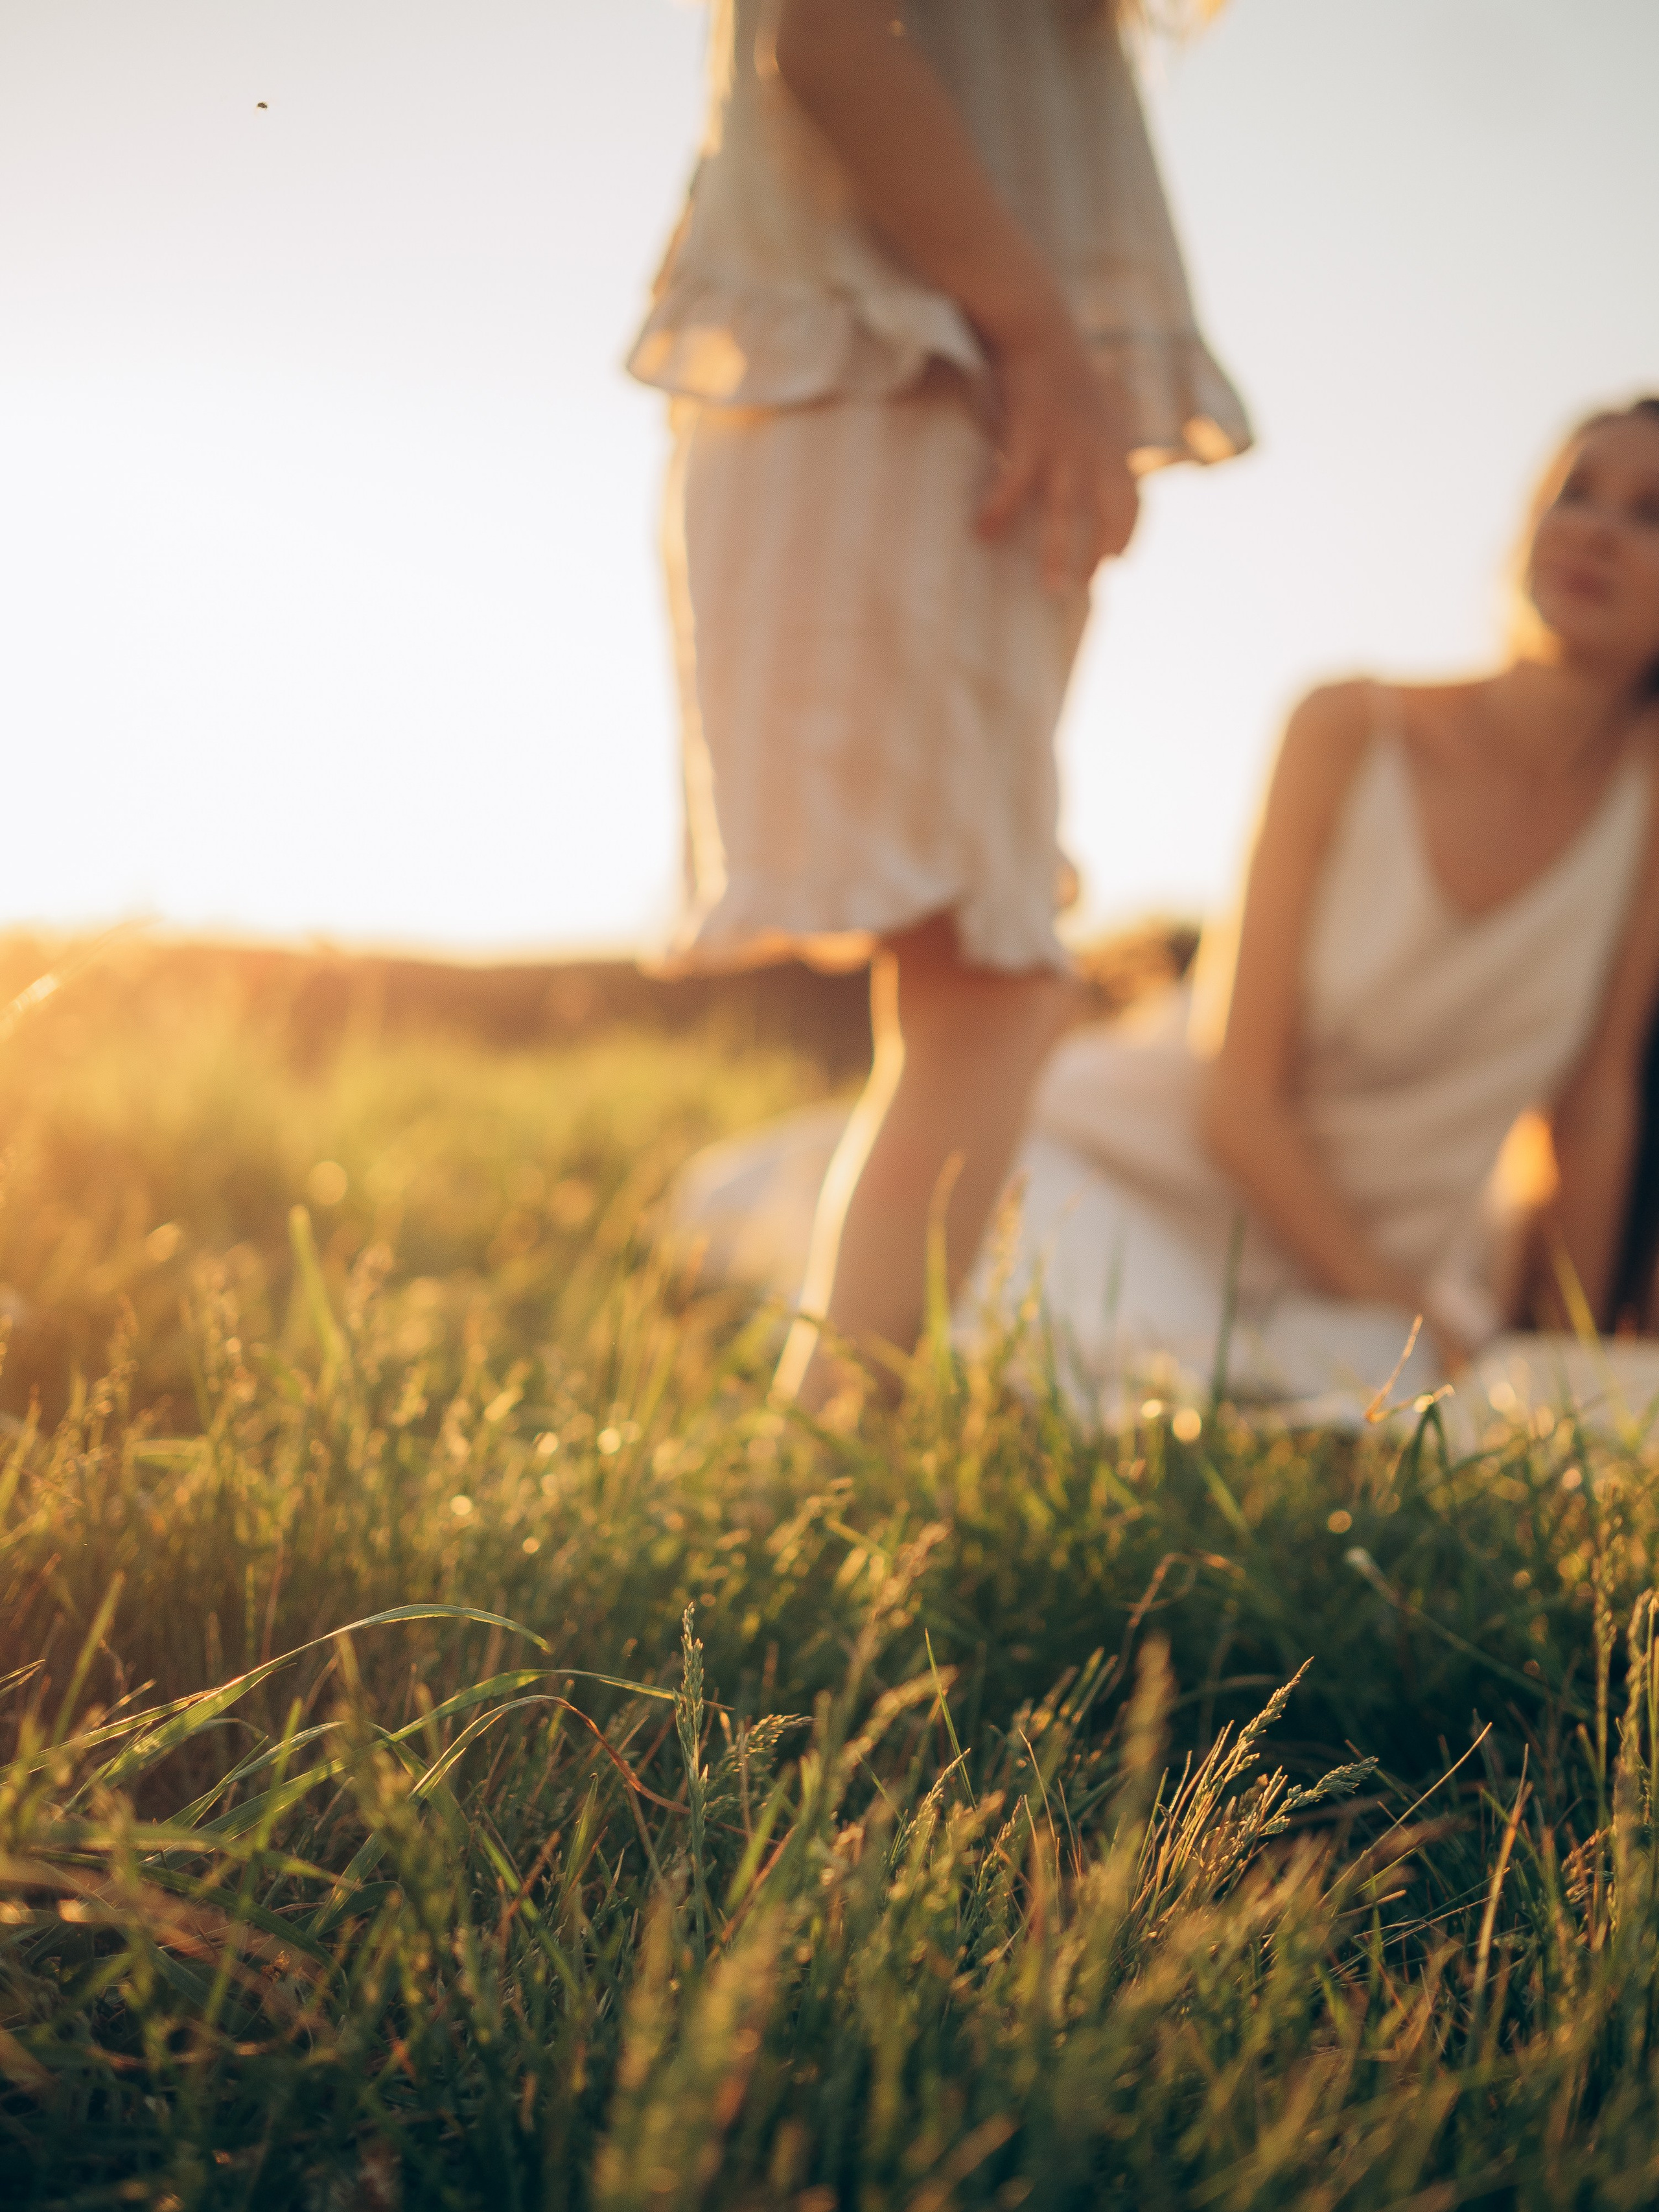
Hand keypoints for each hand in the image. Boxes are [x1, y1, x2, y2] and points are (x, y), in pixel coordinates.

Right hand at [975, 311, 1139, 591]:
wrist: (1039, 325)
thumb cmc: (1060, 365)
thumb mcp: (1096, 402)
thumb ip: (1101, 437)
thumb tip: (1094, 466)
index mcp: (1116, 441)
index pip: (1133, 500)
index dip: (1128, 535)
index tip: (1119, 563)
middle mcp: (1099, 448)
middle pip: (1107, 516)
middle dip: (1097, 556)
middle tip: (1082, 589)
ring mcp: (1066, 444)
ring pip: (1066, 512)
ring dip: (1058, 554)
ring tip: (1050, 588)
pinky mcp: (1031, 436)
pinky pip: (1015, 486)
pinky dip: (998, 511)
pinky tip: (982, 533)